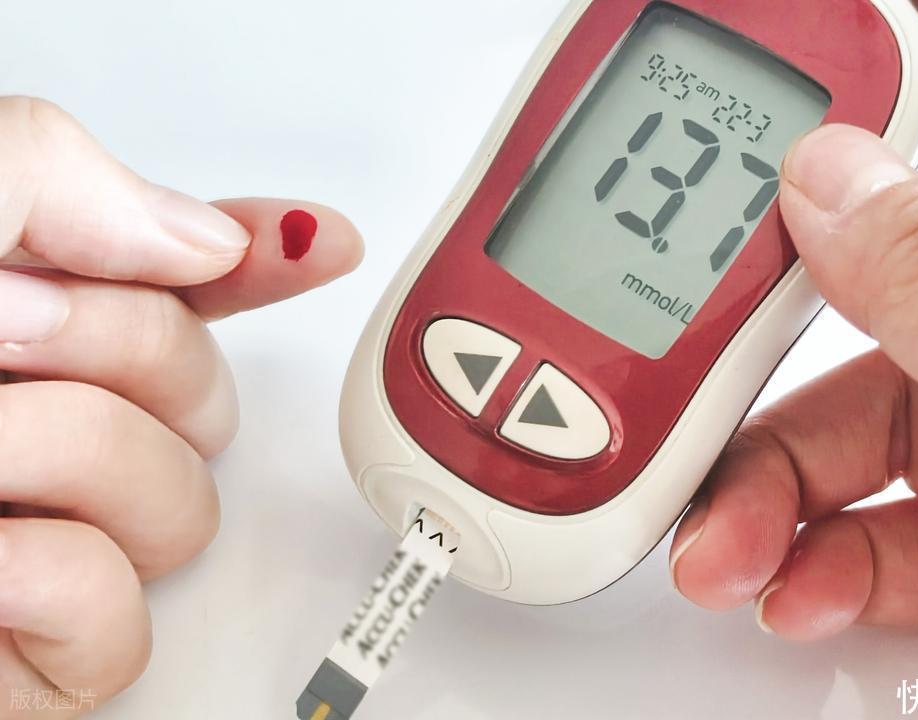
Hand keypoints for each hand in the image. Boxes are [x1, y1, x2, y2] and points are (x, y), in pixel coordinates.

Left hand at [0, 97, 361, 716]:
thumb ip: (57, 173)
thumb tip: (214, 241)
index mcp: (6, 324)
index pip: (171, 286)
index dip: (254, 257)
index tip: (312, 240)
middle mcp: (32, 430)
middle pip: (206, 393)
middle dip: (119, 348)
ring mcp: (38, 545)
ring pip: (179, 506)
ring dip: (62, 460)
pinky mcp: (34, 660)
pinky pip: (118, 617)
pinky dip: (34, 581)